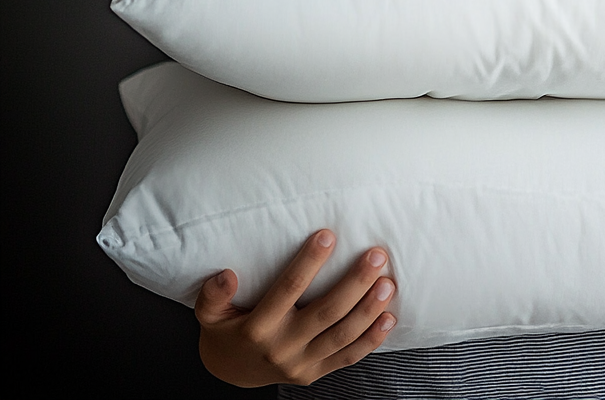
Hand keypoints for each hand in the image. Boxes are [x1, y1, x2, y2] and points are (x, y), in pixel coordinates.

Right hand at [195, 229, 395, 386]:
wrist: (231, 373)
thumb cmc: (225, 331)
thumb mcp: (209, 315)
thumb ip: (213, 295)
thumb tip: (226, 274)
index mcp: (257, 328)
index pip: (288, 290)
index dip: (309, 263)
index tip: (328, 235)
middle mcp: (282, 348)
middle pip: (325, 313)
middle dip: (354, 283)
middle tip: (376, 255)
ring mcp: (302, 365)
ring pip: (342, 336)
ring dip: (369, 310)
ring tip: (388, 282)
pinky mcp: (315, 374)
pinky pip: (348, 358)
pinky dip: (371, 340)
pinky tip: (389, 317)